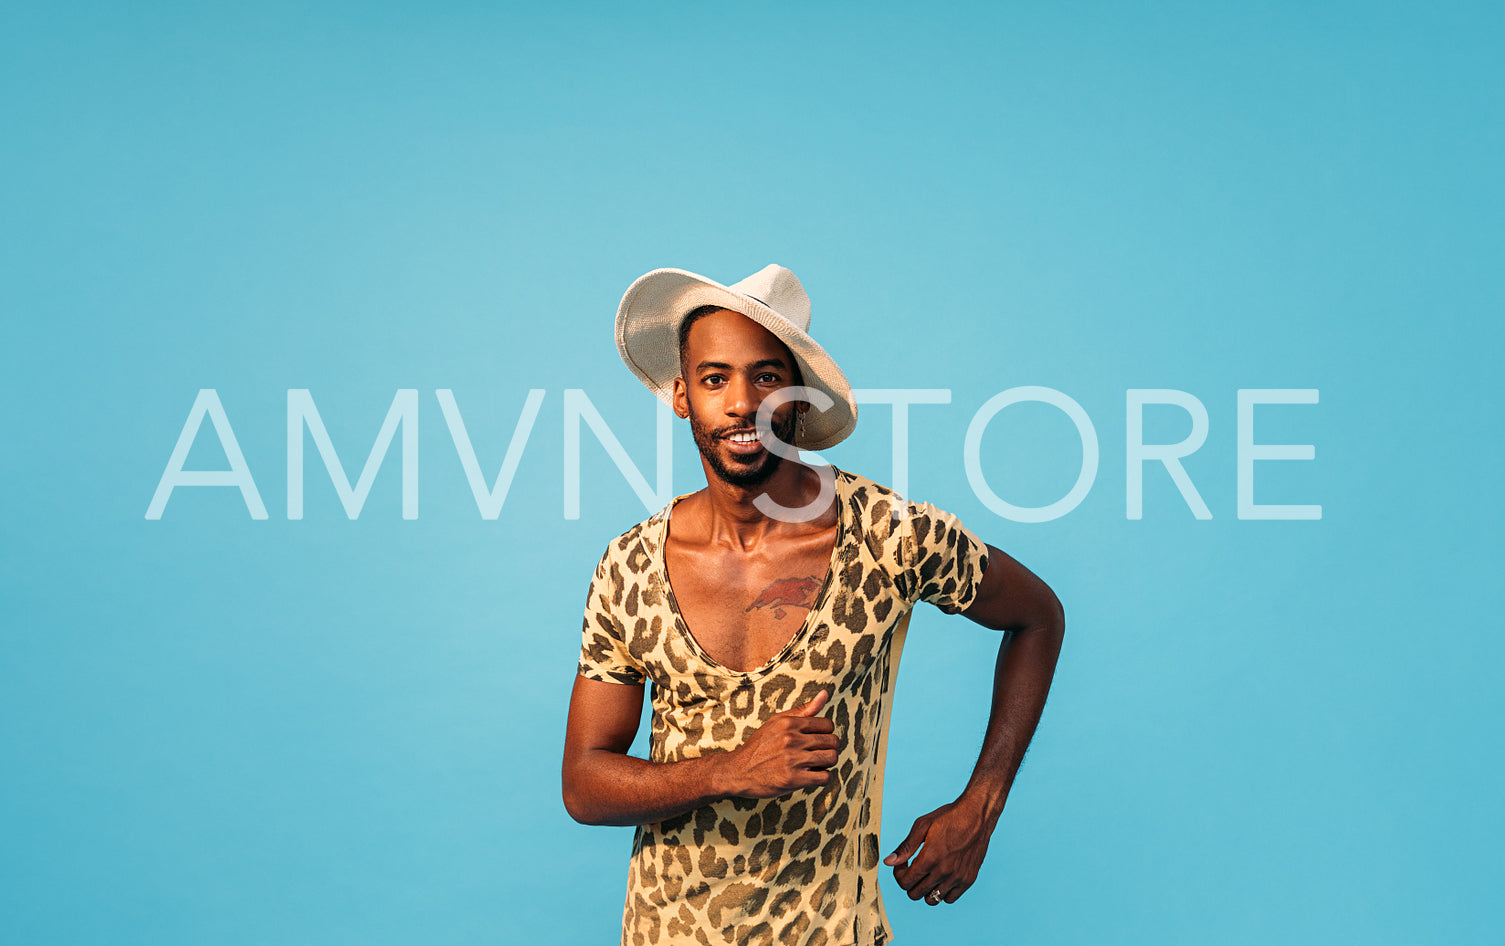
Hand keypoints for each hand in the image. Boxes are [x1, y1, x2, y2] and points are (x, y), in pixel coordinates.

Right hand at [722, 689, 838, 798]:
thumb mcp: (777, 722)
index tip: (816, 740)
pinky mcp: (792, 779)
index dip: (825, 733)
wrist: (738, 771)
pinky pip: (824, 777)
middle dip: (828, 748)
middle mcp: (791, 739)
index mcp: (789, 723)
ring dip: (827, 763)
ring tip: (816, 764)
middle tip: (816, 753)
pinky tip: (812, 775)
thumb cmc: (759, 745)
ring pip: (831, 758)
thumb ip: (803, 710)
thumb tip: (825, 694)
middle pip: (832, 742)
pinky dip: (822, 777)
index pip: (827, 725)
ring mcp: (792, 759)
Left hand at [883, 796, 997, 904]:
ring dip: (924, 890)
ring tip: (926, 875)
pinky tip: (940, 877)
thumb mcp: (922, 826)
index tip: (902, 865)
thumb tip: (888, 862)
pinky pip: (950, 898)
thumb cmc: (948, 817)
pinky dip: (941, 892)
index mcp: (930, 858)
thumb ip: (905, 847)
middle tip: (913, 869)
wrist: (977, 815)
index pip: (905, 882)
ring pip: (932, 900)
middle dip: (909, 883)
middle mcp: (944, 872)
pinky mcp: (968, 880)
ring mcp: (957, 878)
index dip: (899, 874)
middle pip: (916, 894)